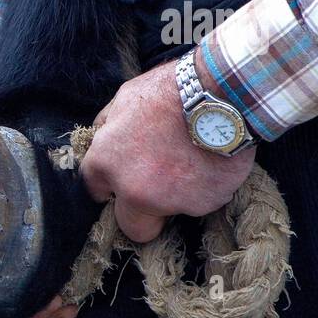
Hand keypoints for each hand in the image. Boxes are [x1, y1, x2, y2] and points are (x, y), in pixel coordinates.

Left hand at [79, 56, 255, 242]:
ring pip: (172, 211)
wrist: (222, 94)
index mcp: (107, 164)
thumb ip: (109, 125)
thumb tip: (101, 137)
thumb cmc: (170, 91)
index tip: (120, 181)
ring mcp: (171, 201)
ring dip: (178, 194)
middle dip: (142, 215)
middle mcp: (133, 191)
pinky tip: (212, 162)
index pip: (95, 191)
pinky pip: (203, 201)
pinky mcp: (206, 203)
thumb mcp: (125, 98)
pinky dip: (206, 187)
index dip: (109, 185)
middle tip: (158, 191)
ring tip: (192, 162)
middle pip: (132, 226)